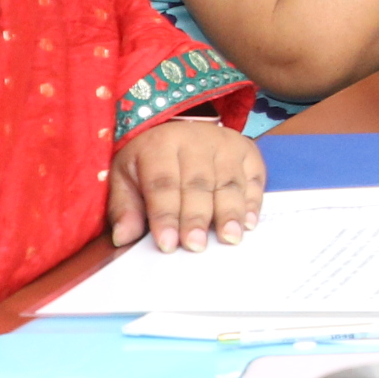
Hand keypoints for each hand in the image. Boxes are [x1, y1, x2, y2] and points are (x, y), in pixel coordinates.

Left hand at [109, 117, 260, 252]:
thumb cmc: (149, 162)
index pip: (162, 183)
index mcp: (159, 145)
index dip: (165, 215)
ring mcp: (226, 144)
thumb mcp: (125, 178)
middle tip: (196, 245)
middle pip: (198, 183)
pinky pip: (254, 178)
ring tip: (229, 238)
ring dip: (230, 212)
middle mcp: (195, 140)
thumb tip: (124, 237)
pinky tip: (249, 223)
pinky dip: (253, 202)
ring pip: (229, 181)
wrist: (178, 132)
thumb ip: (124, 208)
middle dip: (197, 216)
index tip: (167, 243)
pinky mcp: (248, 151)